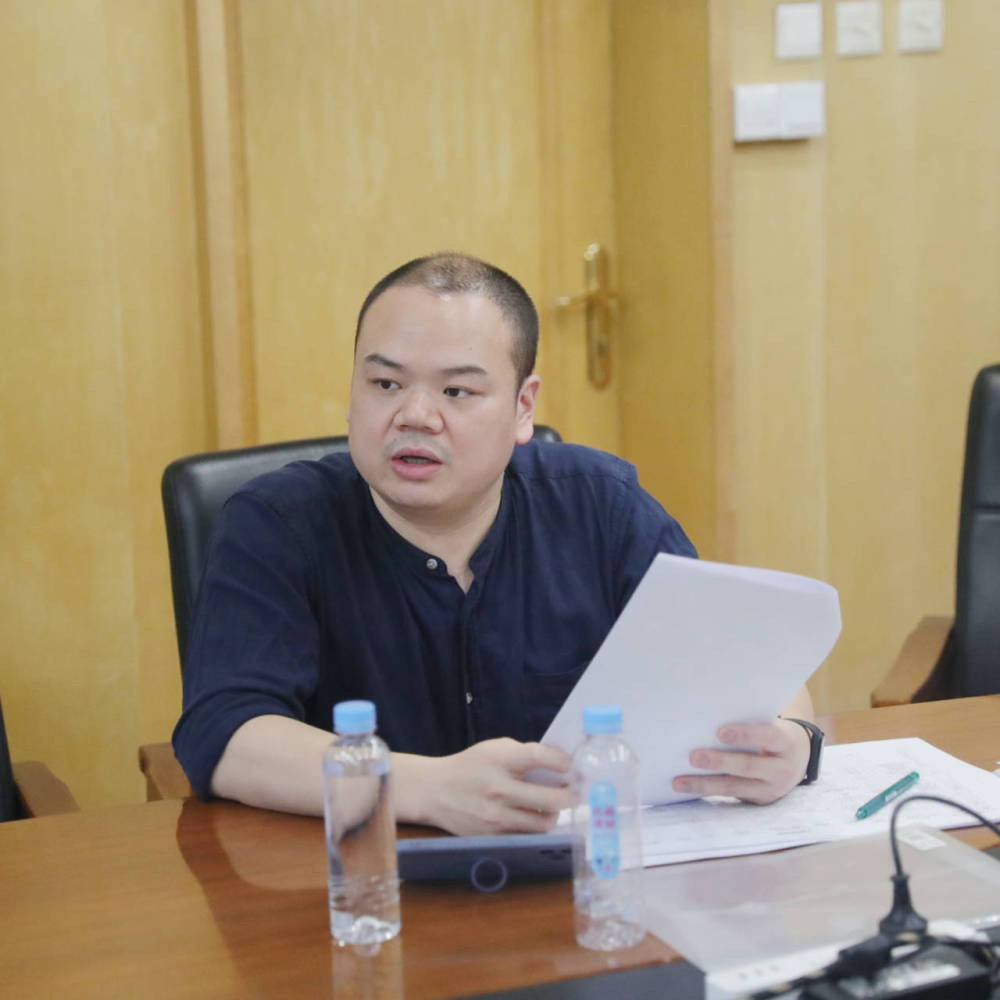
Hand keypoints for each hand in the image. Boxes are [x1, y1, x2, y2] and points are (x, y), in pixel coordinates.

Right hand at [397, 738, 574, 834]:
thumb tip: (560, 763)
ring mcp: (495, 817)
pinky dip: (535, 827)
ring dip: (554, 815)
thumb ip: (525, 753)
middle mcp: (498, 789)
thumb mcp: (494, 748)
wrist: (434, 791)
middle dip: (570, 797)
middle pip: (550, 799)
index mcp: (499, 760)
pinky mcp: (492, 836)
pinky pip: (526, 836)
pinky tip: (535, 817)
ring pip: (543, 824)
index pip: (539, 757)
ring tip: (555, 806)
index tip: (571, 766)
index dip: (562, 762)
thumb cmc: (470, 766)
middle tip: (575, 792)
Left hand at [670, 719, 809, 804]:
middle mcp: (782, 770)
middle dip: (718, 762)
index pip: (766, 736)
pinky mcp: (758, 801)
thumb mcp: (771, 725)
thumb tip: (707, 717)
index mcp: (785, 742)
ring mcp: (770, 789)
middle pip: (748, 767)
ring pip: (734, 788)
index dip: (744, 734)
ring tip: (678, 782)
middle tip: (692, 757)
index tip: (720, 732)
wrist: (798, 758)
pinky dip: (707, 792)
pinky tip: (688, 788)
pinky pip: (730, 797)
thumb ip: (749, 722)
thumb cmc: (773, 734)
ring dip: (704, 785)